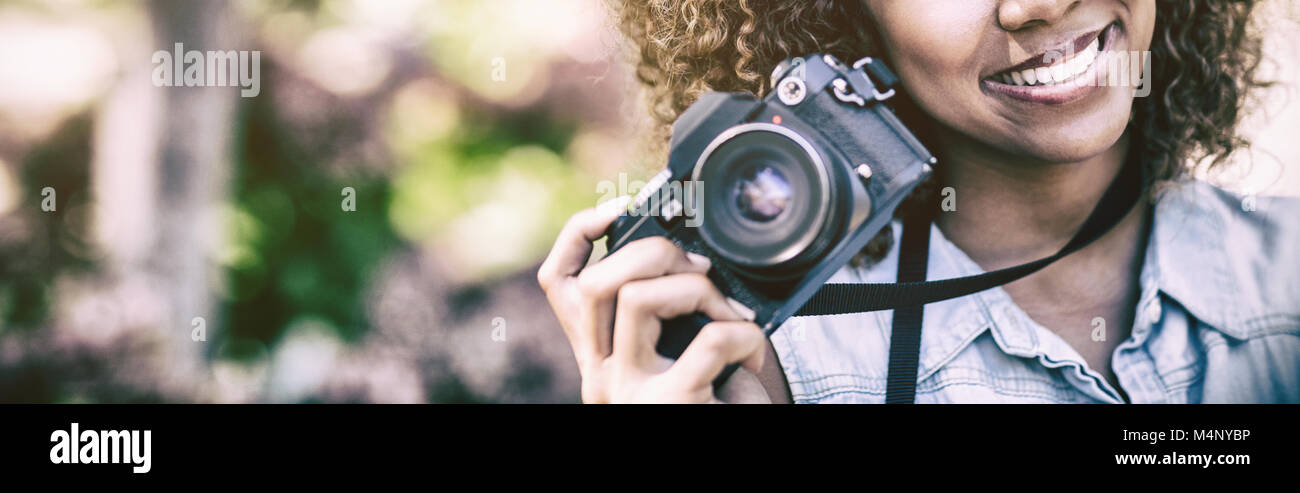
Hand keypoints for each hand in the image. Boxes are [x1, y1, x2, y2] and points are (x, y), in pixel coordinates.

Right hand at [537, 203, 768, 402]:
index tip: (619, 209)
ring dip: (699, 289)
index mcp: (598, 358)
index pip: (557, 282)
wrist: (731, 451)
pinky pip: (711, 338)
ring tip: (729, 313)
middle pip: (598, 279)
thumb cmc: (715, 404)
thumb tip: (688, 255)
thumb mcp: (679, 355)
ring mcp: (631, 391)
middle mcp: (601, 375)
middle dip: (656, 253)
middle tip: (700, 271)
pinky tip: (753, 352)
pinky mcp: (673, 403)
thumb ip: (666, 316)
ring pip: (640, 296)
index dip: (578, 233)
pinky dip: (745, 335)